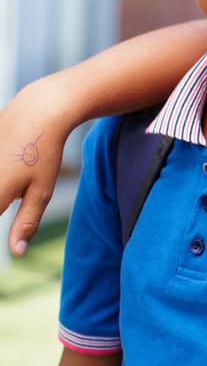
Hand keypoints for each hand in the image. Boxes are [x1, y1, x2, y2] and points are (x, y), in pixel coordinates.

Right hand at [0, 80, 68, 254]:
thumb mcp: (41, 191)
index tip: (8, 234)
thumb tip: (17, 253)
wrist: (36, 112)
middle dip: (1, 204)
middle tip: (17, 193)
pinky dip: (1, 179)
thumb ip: (25, 223)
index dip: (2, 223)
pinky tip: (11, 169)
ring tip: (17, 178)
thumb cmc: (43, 153)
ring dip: (1, 196)